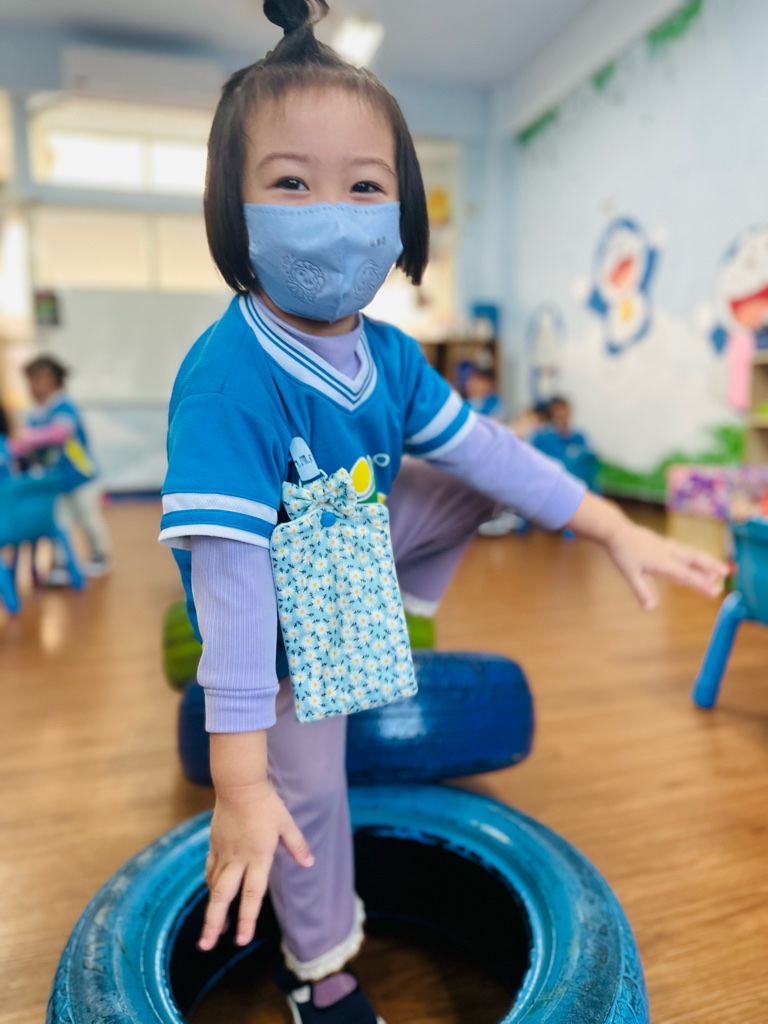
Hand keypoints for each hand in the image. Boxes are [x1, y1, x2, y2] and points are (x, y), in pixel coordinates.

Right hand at [199, 780, 313, 950]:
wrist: (238, 785)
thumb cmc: (266, 804)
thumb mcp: (286, 823)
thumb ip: (297, 845)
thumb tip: (309, 864)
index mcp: (258, 857)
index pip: (252, 894)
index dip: (246, 919)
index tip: (240, 940)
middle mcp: (238, 859)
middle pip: (223, 896)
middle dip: (214, 923)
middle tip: (205, 946)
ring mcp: (223, 852)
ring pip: (214, 886)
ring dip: (211, 909)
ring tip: (210, 932)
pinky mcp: (214, 844)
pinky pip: (210, 870)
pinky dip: (210, 885)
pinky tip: (211, 894)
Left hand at [606, 519, 727, 610]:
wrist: (616, 530)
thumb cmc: (623, 553)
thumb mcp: (630, 574)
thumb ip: (642, 591)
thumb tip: (651, 608)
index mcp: (663, 562)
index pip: (686, 575)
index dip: (701, 584)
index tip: (715, 591)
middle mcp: (668, 553)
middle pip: (694, 560)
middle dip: (711, 567)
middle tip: (726, 572)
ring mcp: (666, 546)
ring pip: (690, 554)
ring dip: (705, 561)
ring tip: (717, 568)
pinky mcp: (662, 542)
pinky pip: (682, 551)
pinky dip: (692, 557)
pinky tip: (693, 561)